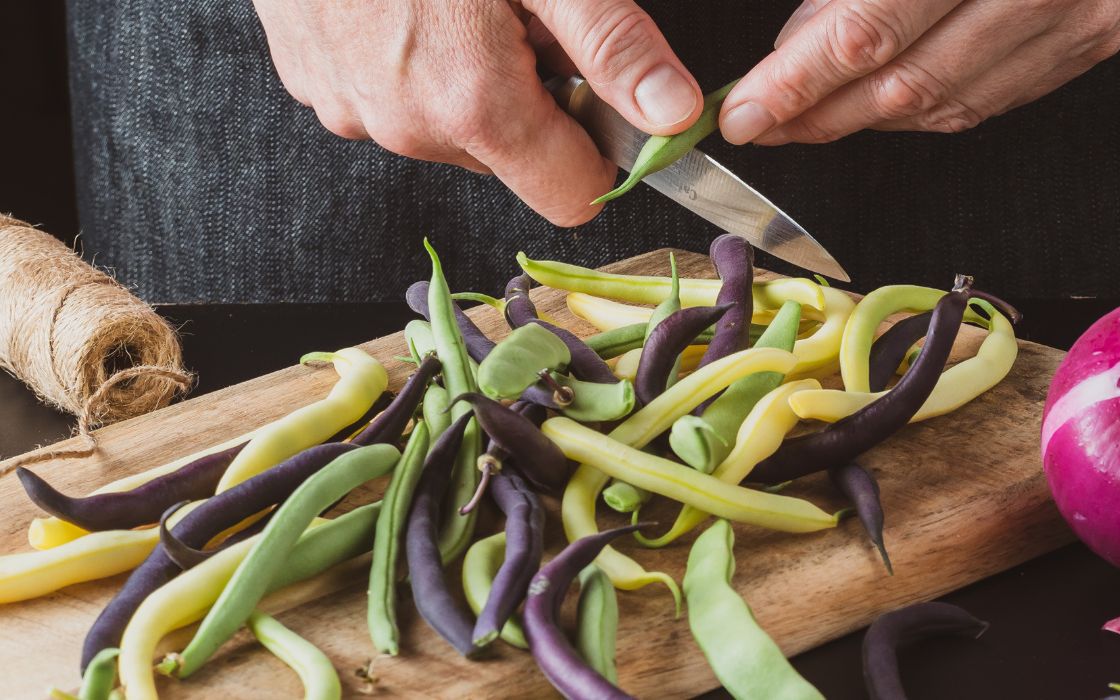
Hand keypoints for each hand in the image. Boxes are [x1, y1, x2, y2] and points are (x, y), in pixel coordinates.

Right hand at [252, 0, 702, 224]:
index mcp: (474, 104)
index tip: (596, 99)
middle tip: (516, 21)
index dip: (600, 153)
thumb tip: (673, 113)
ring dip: (466, 82)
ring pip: (447, 130)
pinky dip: (410, 66)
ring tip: (454, 7)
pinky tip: (405, 8)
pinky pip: (388, 101)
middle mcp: (408, 126)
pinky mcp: (314, 83)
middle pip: (510, 159)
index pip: (572, 196)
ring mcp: (352, 109)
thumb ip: (611, 46)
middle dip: (529, 102)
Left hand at [718, 0, 1119, 144]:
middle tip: (763, 123)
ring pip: (942, 105)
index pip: (866, 34)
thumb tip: (797, 47)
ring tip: (807, 114)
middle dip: (817, 116)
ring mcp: (1073, 18)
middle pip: (902, 85)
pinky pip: (986, 101)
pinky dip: (922, 108)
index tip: (744, 112)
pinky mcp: (1089, 40)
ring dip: (862, 120)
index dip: (795, 84)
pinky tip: (880, 101)